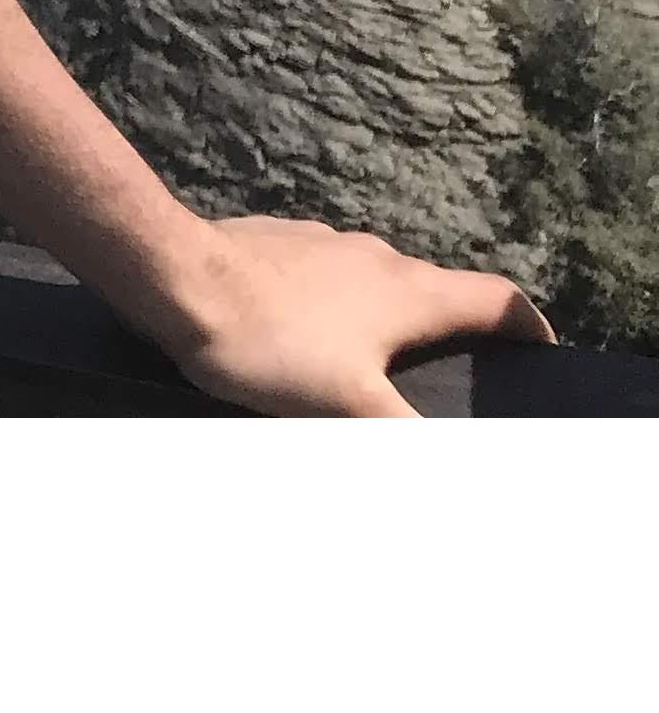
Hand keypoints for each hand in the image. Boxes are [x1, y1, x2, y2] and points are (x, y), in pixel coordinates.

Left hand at [149, 213, 550, 414]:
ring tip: (382, 368)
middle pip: (437, 292)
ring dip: (391, 321)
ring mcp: (322, 244)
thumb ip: (410, 439)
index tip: (539, 355)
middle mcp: (375, 256)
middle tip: (457, 378)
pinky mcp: (275, 244)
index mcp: (408, 290)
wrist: (172, 276)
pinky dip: (338, 309)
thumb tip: (461, 468)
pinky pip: (326, 278)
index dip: (529, 327)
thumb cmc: (269, 341)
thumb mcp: (351, 406)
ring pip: (377, 283)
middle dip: (454, 332)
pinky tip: (312, 339)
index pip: (497, 300)